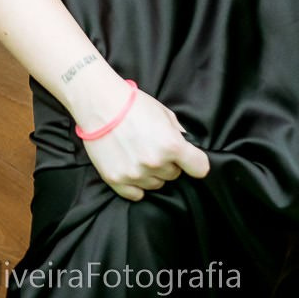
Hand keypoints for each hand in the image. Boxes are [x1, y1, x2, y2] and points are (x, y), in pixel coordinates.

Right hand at [78, 84, 210, 202]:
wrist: (99, 103)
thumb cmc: (132, 104)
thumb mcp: (164, 113)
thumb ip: (177, 132)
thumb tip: (185, 146)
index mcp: (171, 145)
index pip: (200, 168)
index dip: (195, 162)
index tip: (190, 160)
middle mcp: (155, 163)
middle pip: (174, 175)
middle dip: (168, 163)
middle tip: (153, 147)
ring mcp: (135, 174)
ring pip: (155, 184)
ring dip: (151, 173)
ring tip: (138, 154)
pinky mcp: (116, 180)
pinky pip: (136, 194)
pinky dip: (136, 185)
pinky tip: (131, 168)